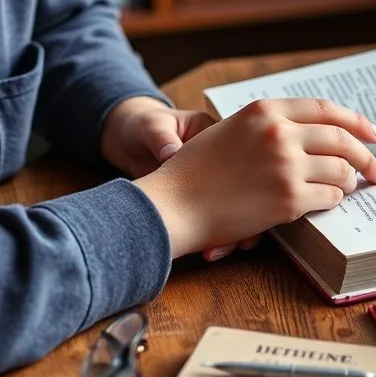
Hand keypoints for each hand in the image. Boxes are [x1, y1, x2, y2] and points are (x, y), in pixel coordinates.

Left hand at [100, 96, 258, 260]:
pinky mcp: (199, 204)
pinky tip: (208, 250)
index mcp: (220, 137)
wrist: (127, 142)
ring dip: (230, 234)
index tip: (240, 202)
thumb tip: (170, 154)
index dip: (248, 183)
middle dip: (245, 218)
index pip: (246, 160)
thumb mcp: (152, 127)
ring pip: (233, 212)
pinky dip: (211, 238)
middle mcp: (223, 164)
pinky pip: (212, 222)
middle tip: (238, 239)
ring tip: (218, 249)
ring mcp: (212, 187)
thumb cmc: (143, 125)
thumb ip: (163, 139)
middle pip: (246, 193)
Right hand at [134, 98, 375, 259]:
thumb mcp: (231, 131)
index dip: (356, 121)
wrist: (175, 203)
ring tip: (345, 189)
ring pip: (341, 170)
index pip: (325, 109)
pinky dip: (332, 201)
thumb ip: (270, 126)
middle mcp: (279, 132)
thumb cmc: (197, 172)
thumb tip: (315, 135)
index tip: (375, 133)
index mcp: (265, 110)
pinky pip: (330, 197)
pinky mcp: (289, 197)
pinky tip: (323, 203)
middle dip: (367, 156)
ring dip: (348, 182)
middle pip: (342, 138)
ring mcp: (286, 165)